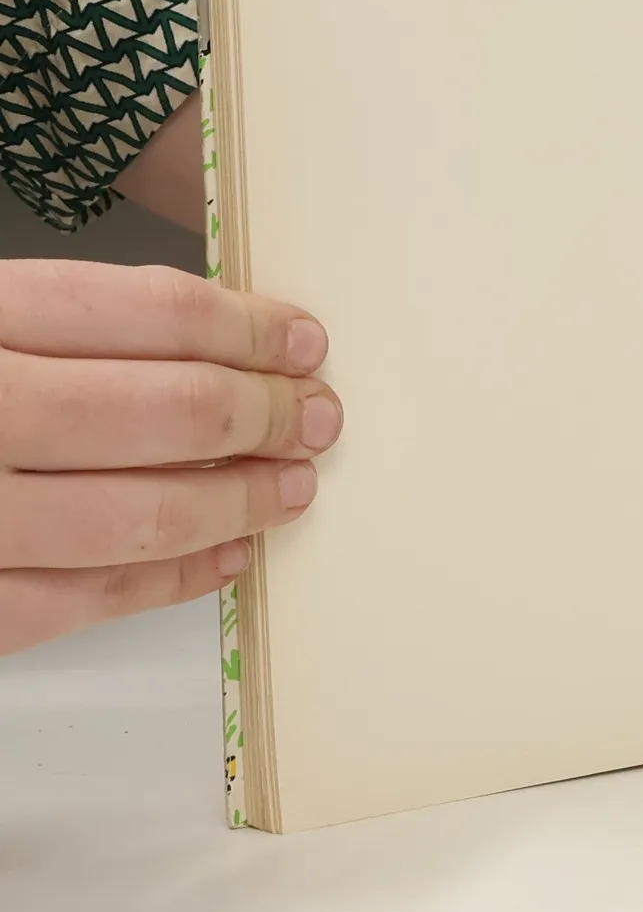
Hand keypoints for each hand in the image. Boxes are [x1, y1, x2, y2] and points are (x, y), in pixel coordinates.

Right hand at [0, 262, 341, 653]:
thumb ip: (56, 323)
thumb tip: (214, 338)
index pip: (141, 311)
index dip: (244, 327)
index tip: (302, 340)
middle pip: (156, 411)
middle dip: (260, 415)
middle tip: (317, 416)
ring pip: (133, 516)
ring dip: (234, 503)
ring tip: (290, 487)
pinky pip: (77, 601)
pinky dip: (168, 582)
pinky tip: (223, 556)